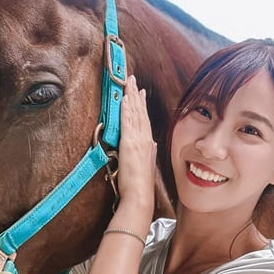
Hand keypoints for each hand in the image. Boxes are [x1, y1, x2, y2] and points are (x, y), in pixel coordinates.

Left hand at [116, 75, 155, 209]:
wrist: (140, 194)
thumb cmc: (141, 184)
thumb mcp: (147, 164)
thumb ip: (148, 151)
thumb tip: (150, 144)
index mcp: (148, 144)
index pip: (145, 119)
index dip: (142, 104)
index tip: (140, 92)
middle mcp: (145, 139)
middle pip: (140, 111)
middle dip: (136, 94)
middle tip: (132, 79)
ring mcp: (138, 140)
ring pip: (134, 112)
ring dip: (130, 96)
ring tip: (127, 82)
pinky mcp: (129, 143)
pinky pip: (127, 120)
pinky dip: (126, 107)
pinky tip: (123, 97)